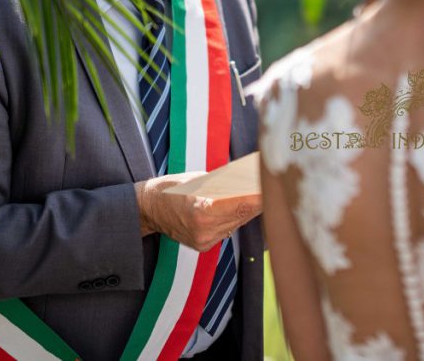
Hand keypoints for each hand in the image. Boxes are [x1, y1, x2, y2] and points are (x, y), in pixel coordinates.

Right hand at [134, 172, 262, 251]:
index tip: (275, 186)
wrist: (148, 210)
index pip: (243, 203)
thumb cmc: (173, 188)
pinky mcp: (204, 246)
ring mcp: (205, 240)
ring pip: (239, 222)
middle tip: (273, 185)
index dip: (262, 195)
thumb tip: (255, 177)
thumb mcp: (201, 179)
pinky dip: (235, 218)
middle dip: (259, 199)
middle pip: (245, 213)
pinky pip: (228, 229)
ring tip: (259, 192)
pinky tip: (237, 207)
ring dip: (249, 208)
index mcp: (203, 209)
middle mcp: (205, 229)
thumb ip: (229, 183)